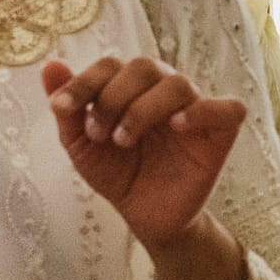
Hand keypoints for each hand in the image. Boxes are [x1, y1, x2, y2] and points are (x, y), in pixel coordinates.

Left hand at [41, 56, 245, 250]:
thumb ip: (67, 107)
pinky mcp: (220, 132)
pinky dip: (202, 111)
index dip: (83, 82)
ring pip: (177, 84)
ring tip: (122, 141)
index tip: (60, 108)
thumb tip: (50, 64)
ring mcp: (193, 108)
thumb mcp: (80, 143)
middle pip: (143, 67)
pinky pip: (228, 108)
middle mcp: (162, 90)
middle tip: (97, 134)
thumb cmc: (116, 172)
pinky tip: (177, 126)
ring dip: (142, 110)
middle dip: (111, 98)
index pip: (110, 64)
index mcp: (130, 87)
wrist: (144, 214)